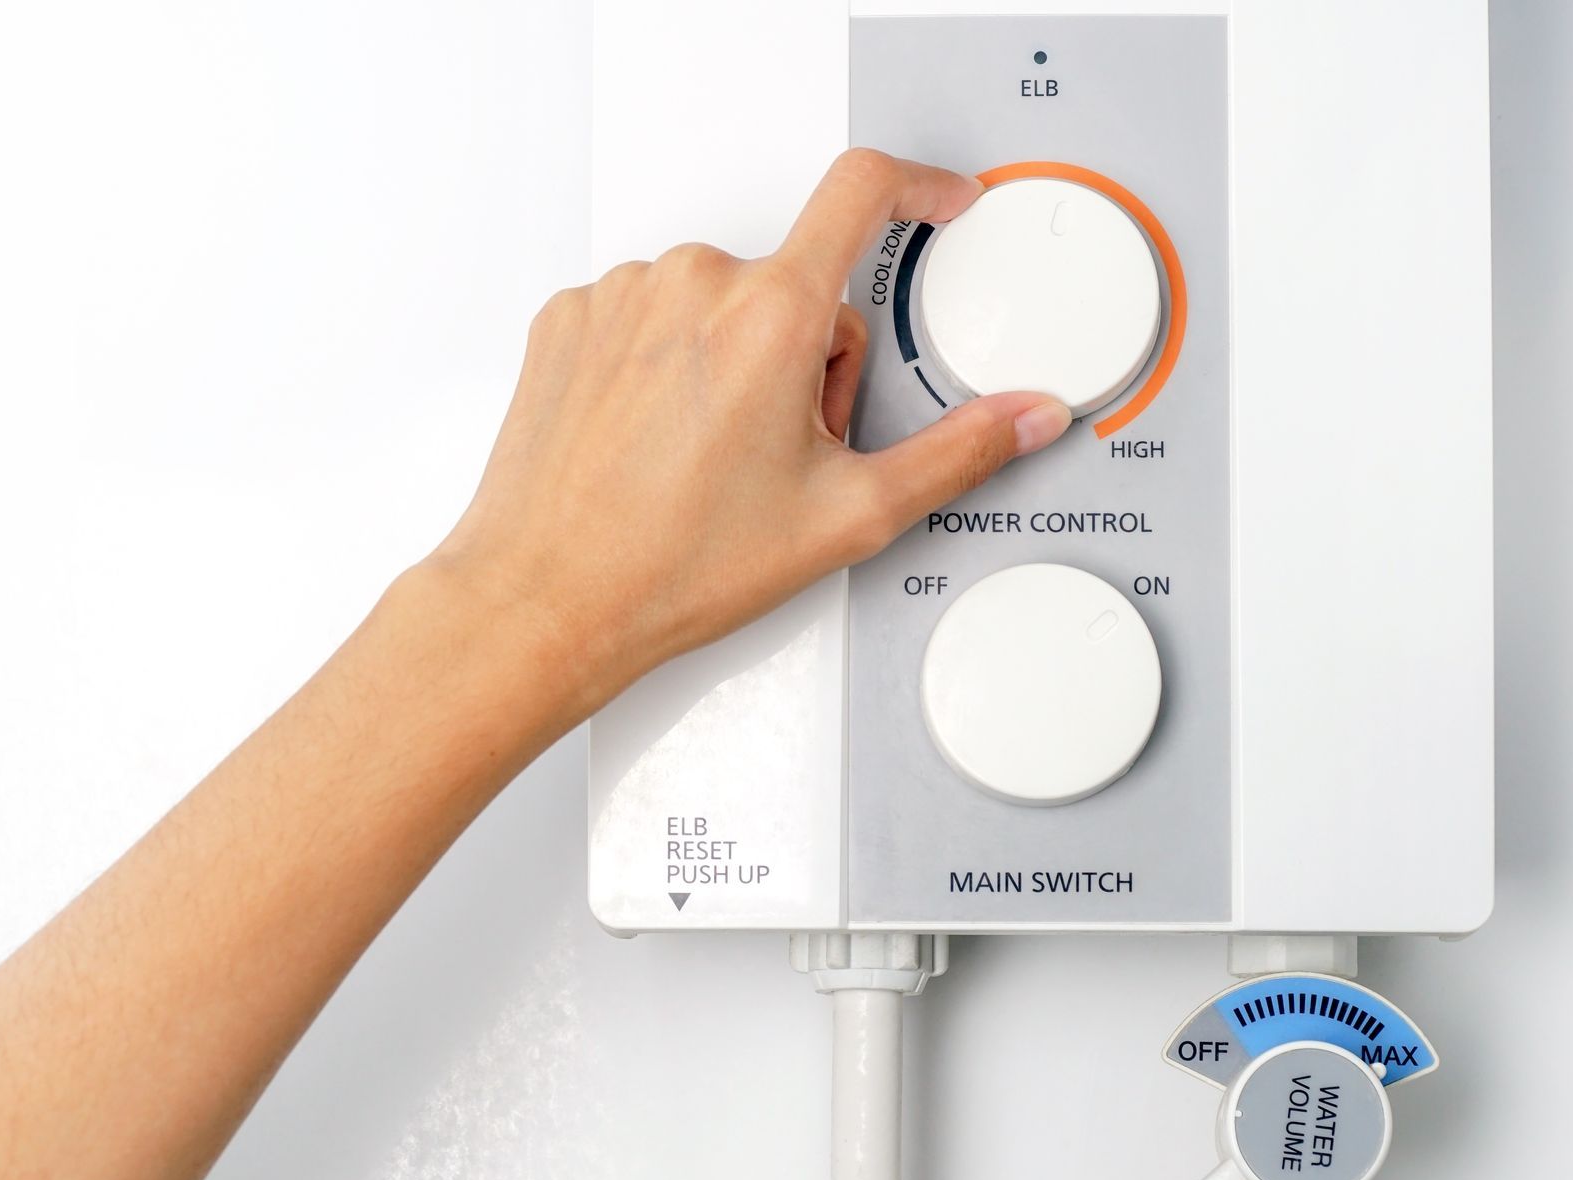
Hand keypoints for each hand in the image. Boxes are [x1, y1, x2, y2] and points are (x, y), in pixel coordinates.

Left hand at [427, 149, 1071, 706]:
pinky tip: (657, 436)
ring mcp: (622, 295)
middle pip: (797, 284)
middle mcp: (693, 283)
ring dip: (737, 357)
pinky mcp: (571, 317)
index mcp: (771, 316)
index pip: (864, 190)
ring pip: (722, 299)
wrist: (547, 599)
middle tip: (784, 450)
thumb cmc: (672, 565)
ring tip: (709, 453)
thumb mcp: (848, 515)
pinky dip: (669, 361)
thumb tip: (1025, 416)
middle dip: (811, 357)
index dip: (919, 187)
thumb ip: (958, 451)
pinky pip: (651, 313)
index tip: (939, 203)